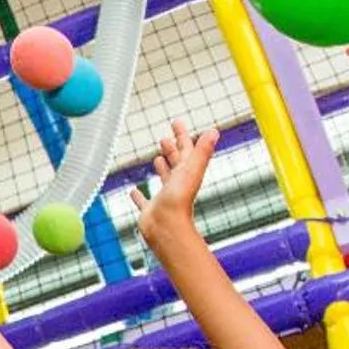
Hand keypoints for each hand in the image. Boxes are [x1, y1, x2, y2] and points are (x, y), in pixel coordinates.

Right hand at [139, 119, 219, 255]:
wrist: (167, 227)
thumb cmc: (179, 200)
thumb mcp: (191, 169)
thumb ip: (202, 150)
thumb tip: (214, 131)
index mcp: (187, 173)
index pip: (186, 149)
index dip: (182, 135)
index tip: (176, 122)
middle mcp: (177, 184)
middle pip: (176, 163)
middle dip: (172, 149)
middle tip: (165, 138)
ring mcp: (164, 197)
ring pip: (163, 179)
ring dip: (161, 168)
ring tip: (157, 158)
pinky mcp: (150, 209)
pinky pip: (144, 201)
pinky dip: (139, 195)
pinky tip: (133, 191)